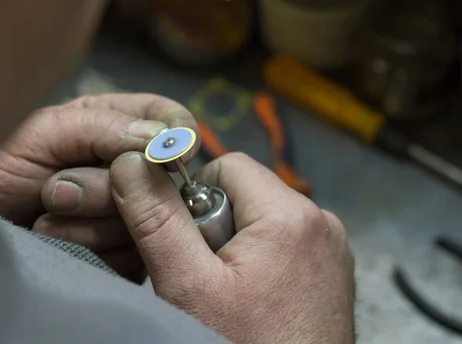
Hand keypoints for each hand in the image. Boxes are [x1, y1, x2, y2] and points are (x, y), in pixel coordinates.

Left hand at [0, 93, 198, 281]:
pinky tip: (64, 242)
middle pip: (162, 175)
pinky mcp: (129, 253)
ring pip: (150, 216)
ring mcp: (134, 213)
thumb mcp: (40, 134)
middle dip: (106, 185)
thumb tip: (160, 139)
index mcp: (115, 125)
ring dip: (92, 218)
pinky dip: (95, 247)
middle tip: (55, 189)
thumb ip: (100, 125)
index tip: (177, 151)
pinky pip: (138, 252)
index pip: (170, 119)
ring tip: (49, 214)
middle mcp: (130, 168)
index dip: (178, 133)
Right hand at [109, 151, 354, 342]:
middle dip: (217, 227)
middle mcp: (322, 221)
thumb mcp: (189, 286)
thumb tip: (130, 162)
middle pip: (246, 193)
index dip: (195, 198)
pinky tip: (256, 300)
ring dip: (237, 246)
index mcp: (292, 213)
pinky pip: (285, 242)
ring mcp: (331, 246)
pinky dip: (263, 261)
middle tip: (211, 280)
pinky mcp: (331, 268)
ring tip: (233, 295)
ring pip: (263, 219)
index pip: (227, 166)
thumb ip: (158, 220)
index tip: (189, 243)